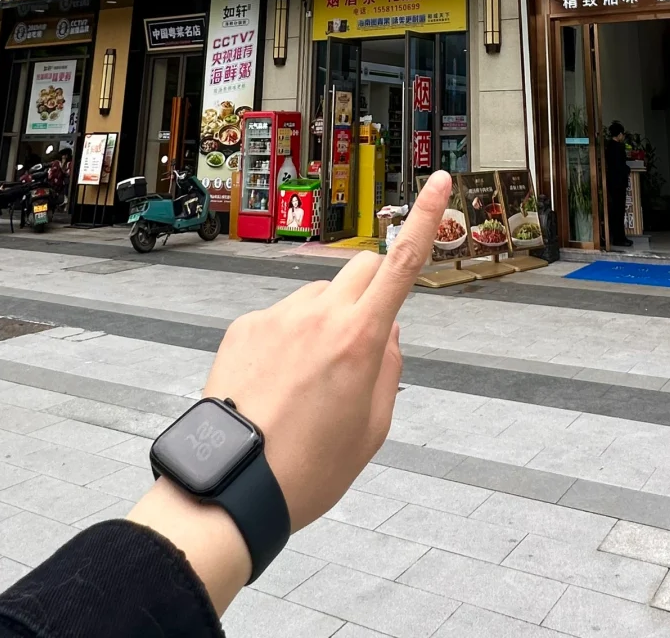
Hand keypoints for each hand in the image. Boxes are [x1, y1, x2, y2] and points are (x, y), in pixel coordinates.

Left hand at [207, 168, 450, 528]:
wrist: (231, 485)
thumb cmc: (305, 468)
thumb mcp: (371, 430)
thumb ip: (389, 372)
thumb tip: (389, 336)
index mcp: (361, 339)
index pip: (404, 264)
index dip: (426, 218)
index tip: (438, 183)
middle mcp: (321, 315)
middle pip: (362, 267)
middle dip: (374, 288)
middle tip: (364, 334)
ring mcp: (279, 315)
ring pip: (320, 295)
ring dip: (327, 318)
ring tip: (308, 379)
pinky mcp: (246, 325)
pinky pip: (281, 316)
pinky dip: (287, 338)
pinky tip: (275, 382)